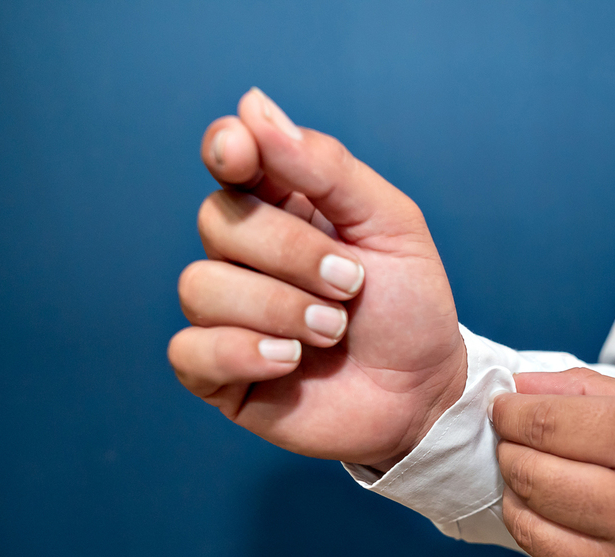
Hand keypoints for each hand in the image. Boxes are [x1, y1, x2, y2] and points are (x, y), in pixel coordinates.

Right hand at [168, 88, 466, 469]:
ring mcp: (227, 314)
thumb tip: (252, 106)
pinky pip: (190, 350)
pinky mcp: (219, 373)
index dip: (227, 149)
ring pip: (201, 286)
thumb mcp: (390, 226)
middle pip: (218, 221)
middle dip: (291, 253)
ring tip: (334, 333)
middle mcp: (245, 255)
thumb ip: (327, 168)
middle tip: (352, 285)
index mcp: (283, 207)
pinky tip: (289, 361)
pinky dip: (242, 352)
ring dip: (278, 308)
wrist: (423, 392)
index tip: (242, 153)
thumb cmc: (409, 307)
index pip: (229, 158)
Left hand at [489, 369, 614, 556]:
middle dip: (510, 451)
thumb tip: (525, 386)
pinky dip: (554, 539)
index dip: (512, 413)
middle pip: (531, 474)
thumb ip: (596, 394)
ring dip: (519, 498)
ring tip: (533, 481)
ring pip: (531, 527)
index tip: (505, 409)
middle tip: (515, 442)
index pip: (550, 424)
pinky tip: (573, 522)